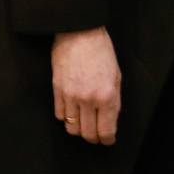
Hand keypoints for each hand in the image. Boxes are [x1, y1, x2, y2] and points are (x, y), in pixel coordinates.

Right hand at [52, 28, 121, 145]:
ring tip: (84, 125)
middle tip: (97, 137)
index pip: (106, 130)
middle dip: (94, 139)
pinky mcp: (56, 90)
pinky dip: (66, 118)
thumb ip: (115, 100)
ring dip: (79, 130)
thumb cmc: (101, 51)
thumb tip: (111, 120)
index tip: (108, 140)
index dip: (107, 140)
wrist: (79, 32)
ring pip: (71, 128)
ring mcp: (70, 96)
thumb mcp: (116, 76)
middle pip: (88, 133)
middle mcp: (88, 99)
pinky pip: (59, 115)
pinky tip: (73, 113)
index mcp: (106, 96)